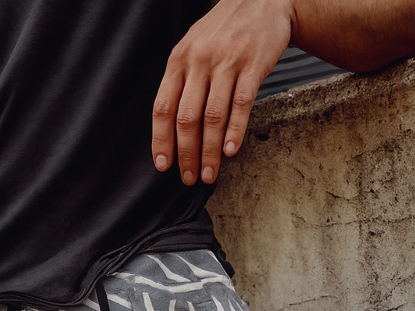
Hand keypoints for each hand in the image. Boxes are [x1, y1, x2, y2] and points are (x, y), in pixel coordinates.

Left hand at [152, 0, 293, 184]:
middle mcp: (199, 61)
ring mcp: (226, 62)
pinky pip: (241, 104)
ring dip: (210, 151)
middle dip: (186, 154)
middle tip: (189, 178)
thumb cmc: (225, 30)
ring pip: (213, 116)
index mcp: (179, 59)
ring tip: (210, 174)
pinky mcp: (252, 64)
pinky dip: (235, 131)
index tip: (163, 166)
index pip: (163, 107)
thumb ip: (182, 80)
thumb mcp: (193, 46)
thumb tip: (171, 127)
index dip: (161, 140)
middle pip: (187, 118)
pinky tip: (231, 151)